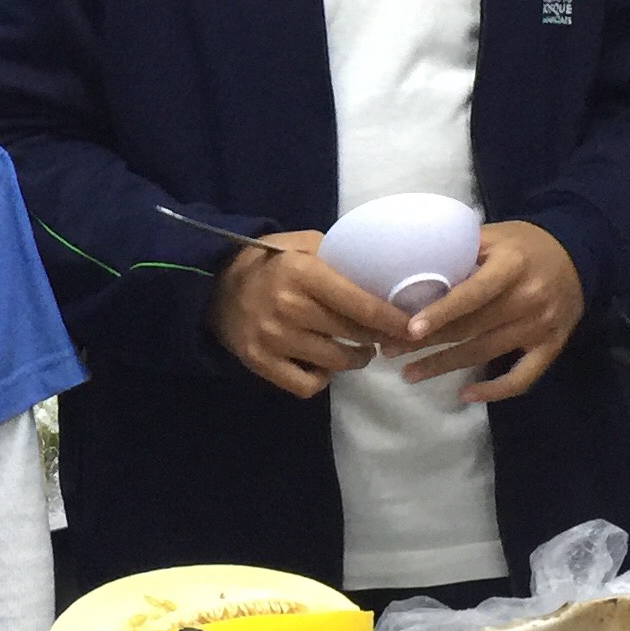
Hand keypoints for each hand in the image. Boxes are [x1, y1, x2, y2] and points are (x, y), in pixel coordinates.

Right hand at [207, 233, 418, 398]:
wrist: (214, 286)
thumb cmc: (270, 262)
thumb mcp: (302, 245)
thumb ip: (340, 256)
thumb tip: (385, 276)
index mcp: (304, 273)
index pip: (361, 305)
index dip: (394, 321)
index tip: (415, 329)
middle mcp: (289, 307)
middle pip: (354, 335)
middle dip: (377, 338)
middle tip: (385, 336)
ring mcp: (273, 338)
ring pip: (336, 363)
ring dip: (355, 359)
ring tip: (358, 351)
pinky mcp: (260, 362)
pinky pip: (307, 386)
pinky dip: (322, 380)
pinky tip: (323, 366)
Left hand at [401, 219, 585, 401]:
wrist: (579, 254)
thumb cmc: (526, 244)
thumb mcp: (494, 234)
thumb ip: (460, 249)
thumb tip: (413, 265)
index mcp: (511, 266)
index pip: (473, 294)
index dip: (441, 312)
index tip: (409, 328)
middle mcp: (528, 299)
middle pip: (471, 328)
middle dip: (427, 342)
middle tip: (390, 350)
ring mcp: (541, 327)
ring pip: (485, 353)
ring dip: (445, 366)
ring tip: (409, 374)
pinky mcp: (551, 347)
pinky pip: (522, 377)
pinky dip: (494, 391)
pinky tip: (465, 395)